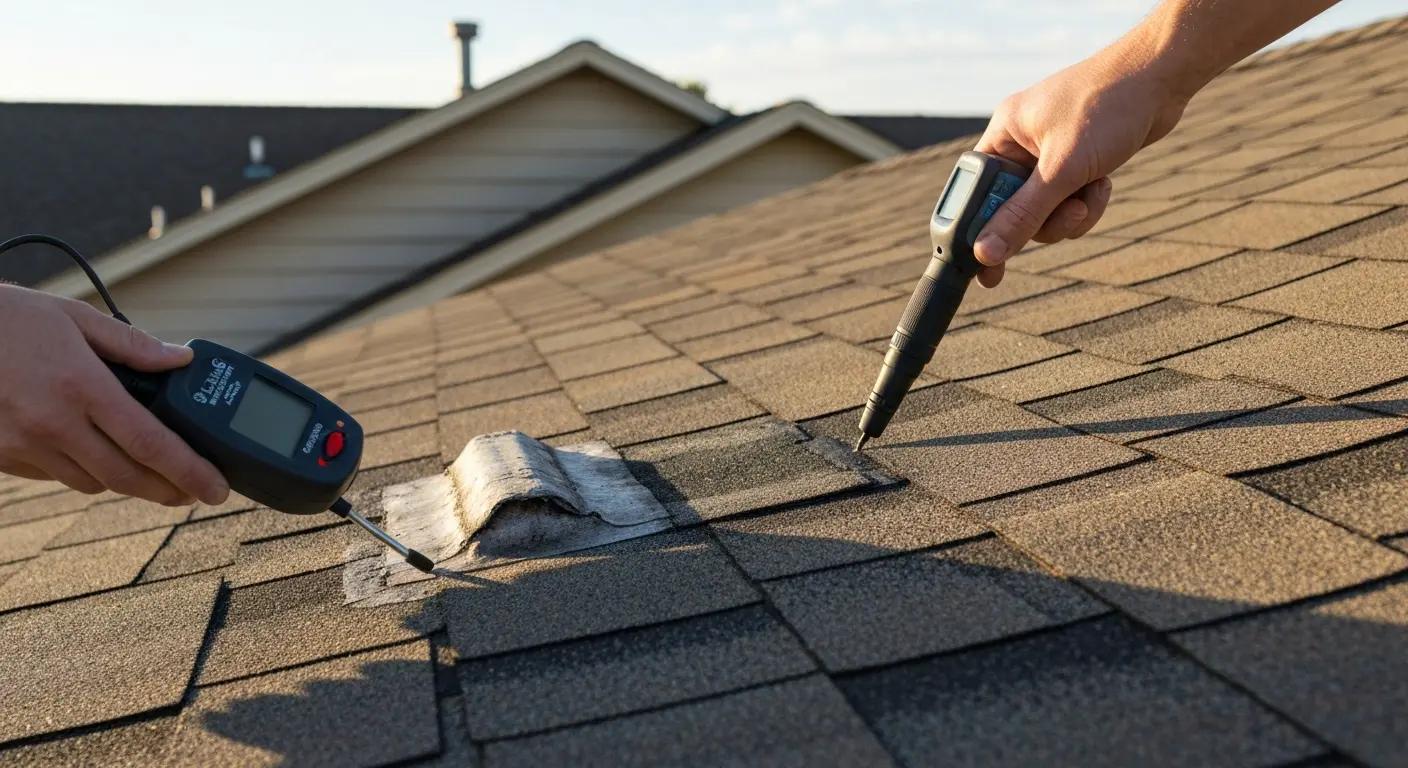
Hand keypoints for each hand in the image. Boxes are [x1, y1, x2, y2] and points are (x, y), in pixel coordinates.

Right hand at [0, 284, 228, 505]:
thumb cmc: (9, 318)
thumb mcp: (75, 318)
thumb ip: (133, 344)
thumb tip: (181, 359)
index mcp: (81, 386)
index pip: (150, 443)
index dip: (190, 471)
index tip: (217, 489)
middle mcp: (53, 423)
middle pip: (126, 476)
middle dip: (168, 490)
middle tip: (194, 491)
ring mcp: (23, 444)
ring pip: (91, 482)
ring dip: (124, 479)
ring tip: (147, 468)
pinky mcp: (2, 456)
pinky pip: (55, 477)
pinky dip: (81, 470)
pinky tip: (92, 452)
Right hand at [971, 43, 1188, 287]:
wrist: (1161, 77)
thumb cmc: (1107, 107)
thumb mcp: (1062, 170)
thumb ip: (1022, 215)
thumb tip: (985, 253)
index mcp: (1004, 134)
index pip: (977, 192)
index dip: (981, 229)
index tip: (987, 267)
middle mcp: (1021, 144)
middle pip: (1013, 209)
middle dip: (1045, 219)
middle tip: (1070, 213)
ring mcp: (1050, 153)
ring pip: (1045, 211)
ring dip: (1072, 213)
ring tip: (1092, 192)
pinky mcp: (1077, 161)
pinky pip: (1069, 201)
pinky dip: (1087, 202)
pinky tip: (1103, 184)